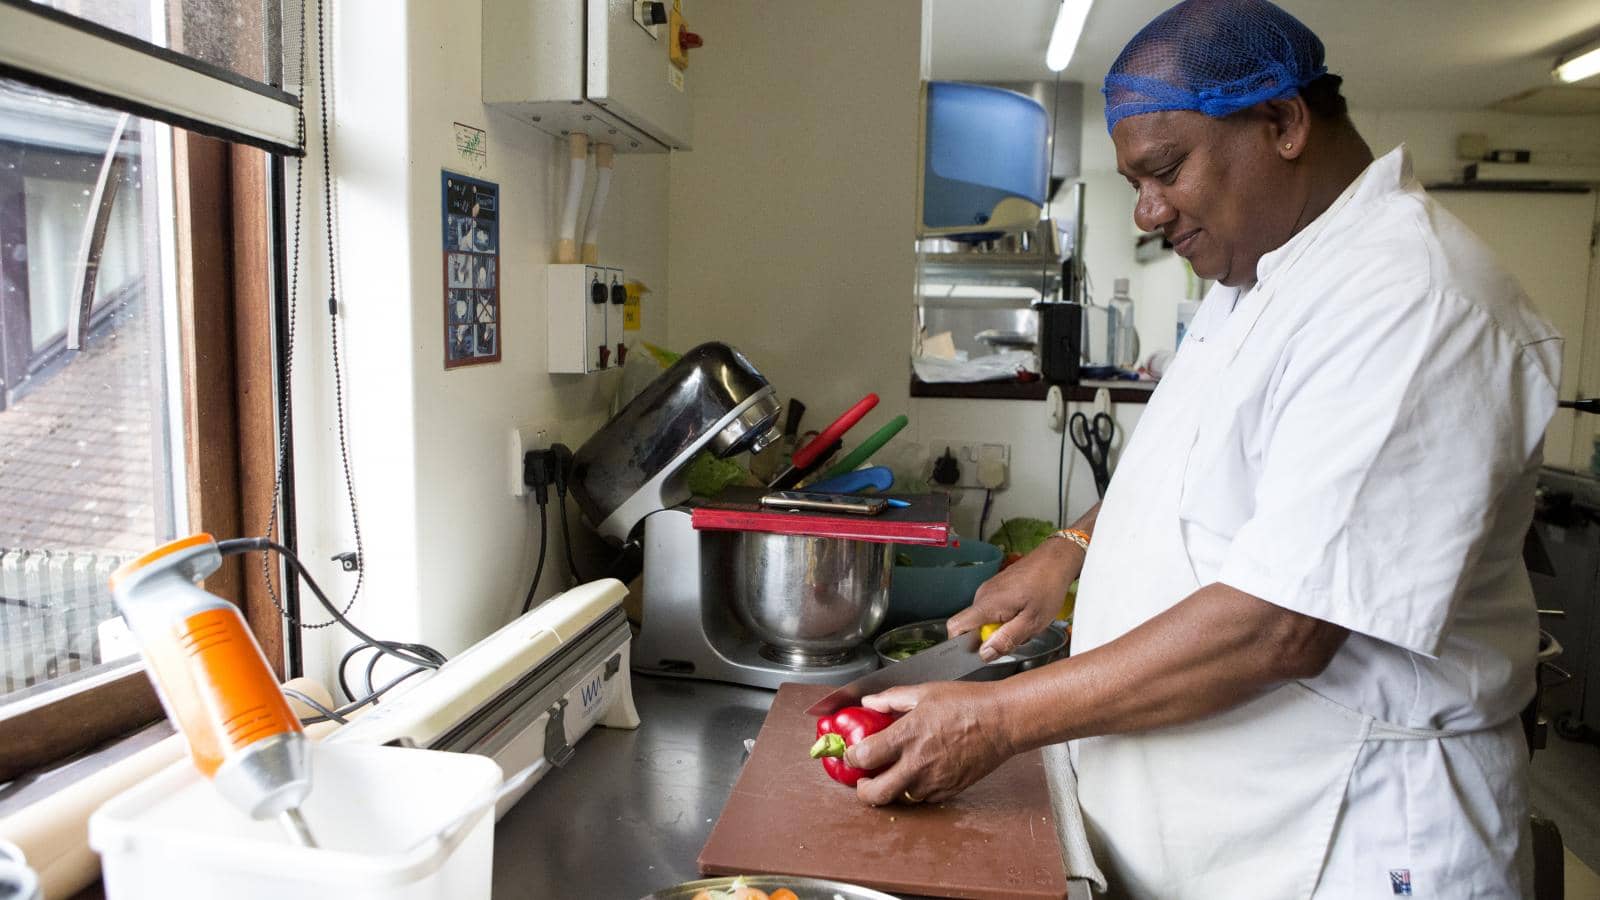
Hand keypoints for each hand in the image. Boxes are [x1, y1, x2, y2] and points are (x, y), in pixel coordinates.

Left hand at [843, 681, 1014, 804]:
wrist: (1002, 721)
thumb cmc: (967, 703)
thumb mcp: (925, 692)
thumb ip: (891, 699)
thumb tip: (868, 703)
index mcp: (907, 736)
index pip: (864, 756)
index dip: (851, 757)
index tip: (852, 753)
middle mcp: (917, 764)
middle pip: (876, 793)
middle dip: (863, 790)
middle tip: (863, 780)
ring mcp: (934, 781)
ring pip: (900, 798)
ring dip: (892, 789)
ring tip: (894, 773)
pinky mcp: (950, 790)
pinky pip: (924, 798)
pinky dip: (916, 790)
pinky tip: (919, 773)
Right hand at [949, 538, 1080, 660]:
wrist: (1055, 560)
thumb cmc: (1047, 586)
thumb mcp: (1032, 622)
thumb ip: (1007, 639)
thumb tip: (985, 654)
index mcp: (986, 604)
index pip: (955, 627)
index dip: (961, 645)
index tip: (981, 653)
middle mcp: (982, 595)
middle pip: (972, 627)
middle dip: (992, 638)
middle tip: (1017, 635)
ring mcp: (988, 590)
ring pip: (984, 619)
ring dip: (1001, 627)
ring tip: (1024, 621)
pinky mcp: (995, 588)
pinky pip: (992, 610)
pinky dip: (1006, 617)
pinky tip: (1024, 612)